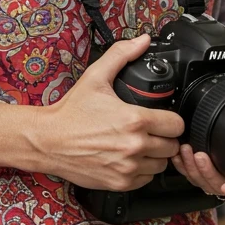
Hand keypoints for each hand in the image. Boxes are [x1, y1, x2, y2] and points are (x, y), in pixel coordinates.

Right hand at [40, 35, 184, 191]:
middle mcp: (134, 146)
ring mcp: (127, 168)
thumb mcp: (96, 77)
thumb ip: (122, 54)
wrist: (48, 140)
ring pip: (161, 165)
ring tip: (141, 144)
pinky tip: (130, 158)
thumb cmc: (71, 112)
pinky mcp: (119, 183)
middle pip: (172, 146)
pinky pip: (145, 180)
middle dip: (165, 137)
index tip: (164, 118)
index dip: (173, 120)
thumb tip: (142, 41)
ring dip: (155, 155)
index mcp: (134, 120)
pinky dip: (142, 170)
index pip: (176, 125)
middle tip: (152, 130)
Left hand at [172, 91, 224, 202]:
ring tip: (187, 149)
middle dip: (206, 173)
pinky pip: (189, 174)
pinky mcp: (200, 169)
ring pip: (200, 182)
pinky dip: (182, 166)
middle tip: (199, 155)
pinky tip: (179, 153)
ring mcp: (215, 175)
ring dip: (191, 168)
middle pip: (217, 187)